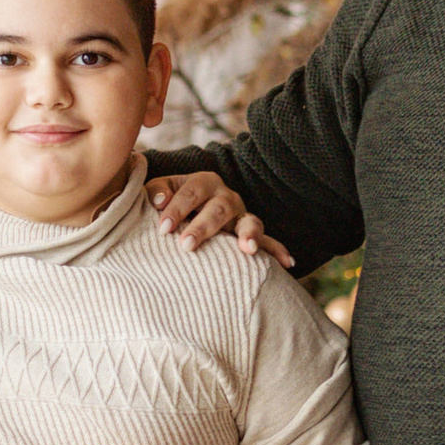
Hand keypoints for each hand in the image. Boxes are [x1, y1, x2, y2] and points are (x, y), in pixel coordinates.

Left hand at [145, 169, 293, 265]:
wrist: (189, 208)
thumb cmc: (170, 202)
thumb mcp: (161, 191)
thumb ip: (156, 191)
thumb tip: (158, 200)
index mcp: (203, 182)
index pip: (190, 193)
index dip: (176, 210)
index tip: (162, 229)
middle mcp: (226, 197)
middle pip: (219, 209)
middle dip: (204, 227)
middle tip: (187, 245)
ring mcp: (242, 216)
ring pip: (250, 222)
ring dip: (249, 235)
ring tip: (247, 249)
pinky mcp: (251, 234)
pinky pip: (268, 242)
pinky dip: (277, 250)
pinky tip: (288, 262)